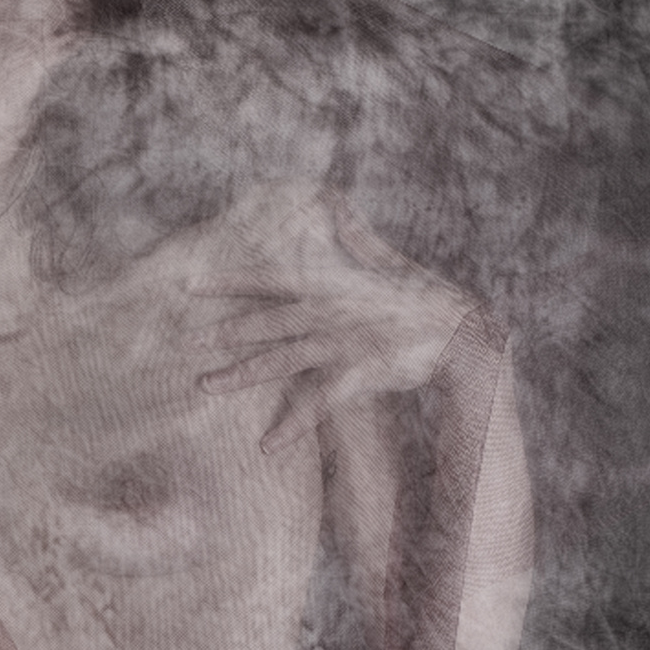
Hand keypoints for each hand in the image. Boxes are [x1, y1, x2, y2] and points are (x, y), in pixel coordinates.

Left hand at [192, 184, 476, 452]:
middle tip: (185, 338)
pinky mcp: (358, 372)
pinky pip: (318, 404)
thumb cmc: (423, 296)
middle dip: (224, 330)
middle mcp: (329, 313)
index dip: (230, 280)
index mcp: (331, 285)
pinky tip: (265, 447)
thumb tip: (338, 202)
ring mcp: (342, 343)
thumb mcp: (387, 260)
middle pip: (267, 323)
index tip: (190, 282)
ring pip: (281, 361)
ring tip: (203, 386)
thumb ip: (354, 237)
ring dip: (241, 375)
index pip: (270, 279)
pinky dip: (292, 427)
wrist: (464, 329)